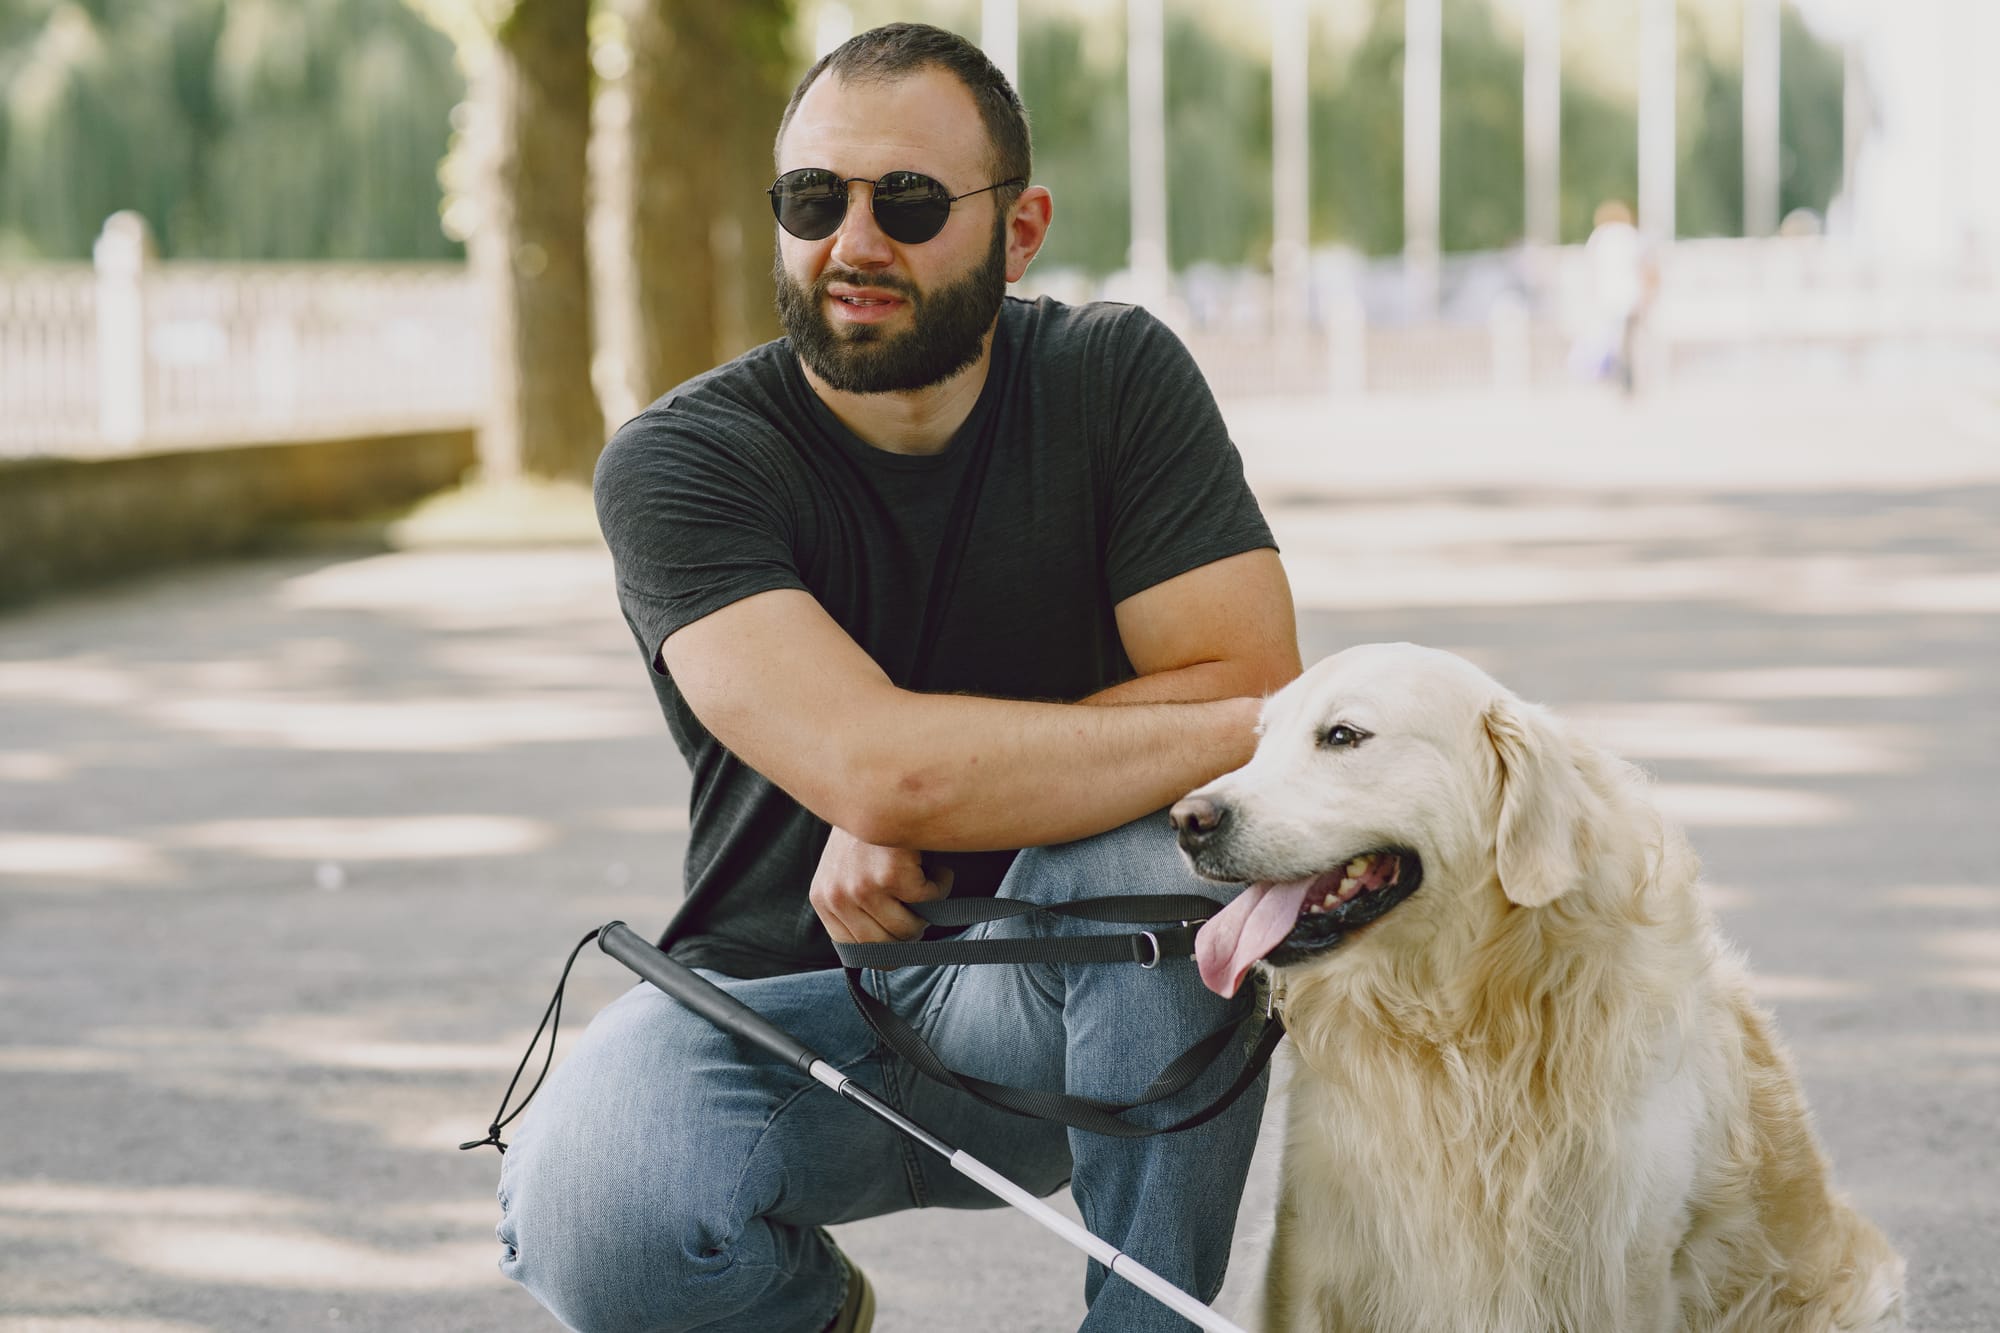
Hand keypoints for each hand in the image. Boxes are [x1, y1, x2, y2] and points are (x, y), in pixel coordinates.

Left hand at [810, 827, 954, 946]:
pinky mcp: (891, 875)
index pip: (857, 952)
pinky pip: (930, 900)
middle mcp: (838, 896)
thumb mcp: (847, 869)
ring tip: (926, 880)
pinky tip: (933, 864)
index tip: (909, 944)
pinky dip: (941, 883)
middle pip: (886, 948)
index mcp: (824, 899)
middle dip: (912, 932)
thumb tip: (891, 953)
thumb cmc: (869, 830)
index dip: (888, 954)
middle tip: (922, 907)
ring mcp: (863, 887)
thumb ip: (856, 906)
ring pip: (911, 929)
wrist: (875, 781)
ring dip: (928, 907)